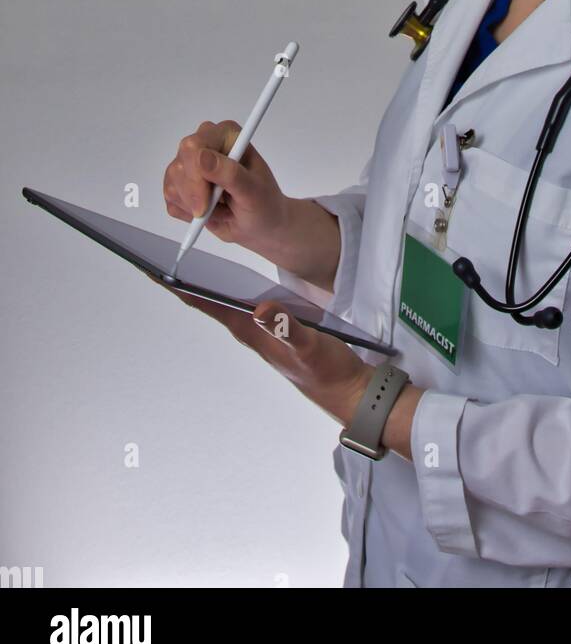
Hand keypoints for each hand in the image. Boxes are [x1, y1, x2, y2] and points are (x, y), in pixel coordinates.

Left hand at [147, 274, 372, 426]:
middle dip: (180, 278)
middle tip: (154, 255)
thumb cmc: (326, 370)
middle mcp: (247, 327)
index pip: (203, 302)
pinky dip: (225, 287)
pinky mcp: (272, 326)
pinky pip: (240, 303)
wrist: (345, 388)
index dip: (177, 285)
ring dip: (199, 282)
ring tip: (179, 260)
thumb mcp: (310, 346)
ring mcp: (258, 327)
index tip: (151, 268)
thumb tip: (260, 308)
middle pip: (205, 299)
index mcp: (249, 329)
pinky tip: (223, 277)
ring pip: (220, 301)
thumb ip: (288, 328)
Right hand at [162, 119, 288, 257]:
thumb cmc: (264, 204)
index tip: (205, 204)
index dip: (194, 176)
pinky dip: (188, 213)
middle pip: (179, 166)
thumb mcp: (253, 191)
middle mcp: (205, 145)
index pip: (193, 146)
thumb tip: (203, 157)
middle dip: (194, 195)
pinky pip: (170, 200)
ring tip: (220, 208)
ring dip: (193, 206)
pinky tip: (209, 212)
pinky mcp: (181, 184)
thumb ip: (230, 174)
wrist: (260, 225)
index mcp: (226, 135)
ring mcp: (191, 164)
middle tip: (214, 209)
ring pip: (171, 184)